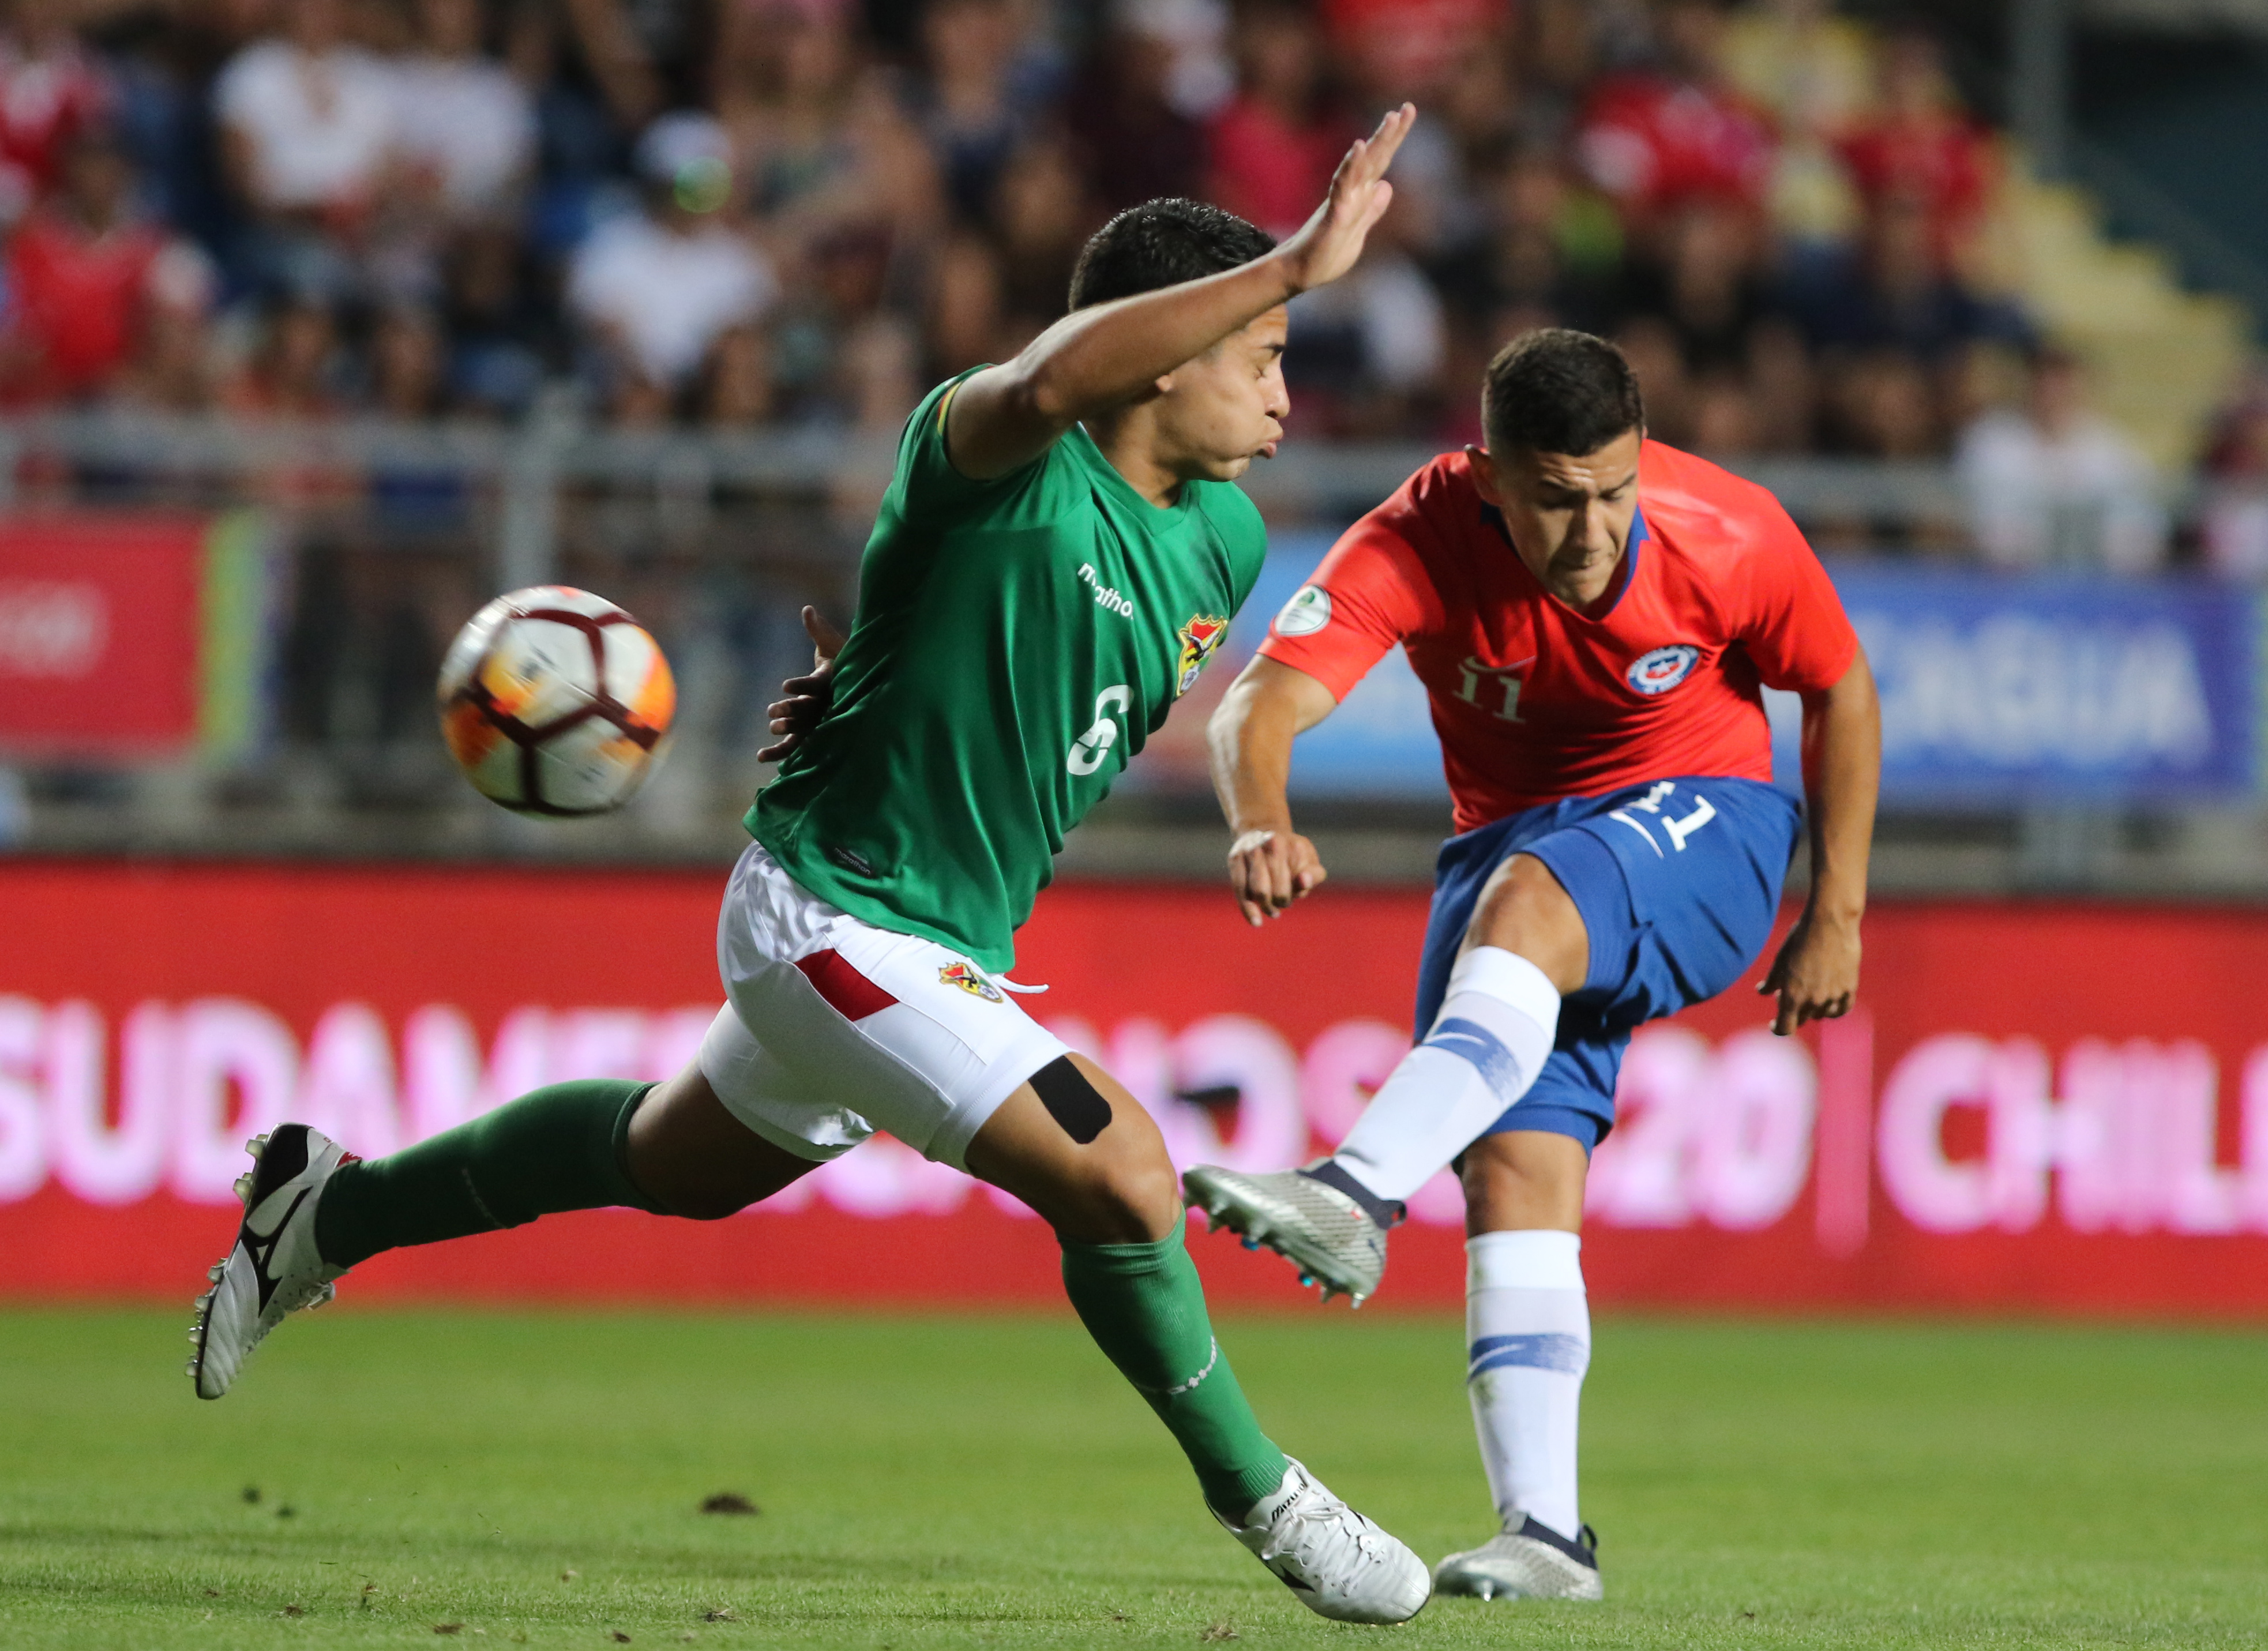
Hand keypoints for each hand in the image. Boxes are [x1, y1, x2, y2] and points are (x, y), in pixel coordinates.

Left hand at [756, 605, 845, 763]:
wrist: (858, 686)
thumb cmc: (843, 662)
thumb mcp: (833, 645)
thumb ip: (819, 630)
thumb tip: (807, 608)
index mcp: (829, 683)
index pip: (814, 685)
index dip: (800, 686)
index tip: (784, 685)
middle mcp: (825, 705)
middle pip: (808, 710)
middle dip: (790, 711)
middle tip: (773, 711)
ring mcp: (818, 721)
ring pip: (802, 732)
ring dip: (786, 733)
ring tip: (772, 729)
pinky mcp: (811, 734)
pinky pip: (796, 746)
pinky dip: (779, 752)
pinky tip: (760, 757)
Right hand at [1227, 827, 1327, 927]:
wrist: (1263, 831)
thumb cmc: (1291, 854)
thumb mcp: (1309, 861)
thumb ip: (1313, 874)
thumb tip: (1304, 881)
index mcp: (1290, 845)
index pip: (1294, 881)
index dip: (1296, 893)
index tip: (1296, 894)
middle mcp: (1268, 844)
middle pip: (1277, 889)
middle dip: (1281, 901)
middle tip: (1283, 902)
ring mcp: (1249, 850)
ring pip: (1258, 892)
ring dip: (1267, 906)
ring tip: (1273, 911)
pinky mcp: (1234, 859)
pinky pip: (1240, 891)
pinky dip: (1248, 910)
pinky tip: (1256, 922)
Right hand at [1274, 103, 1414, 295]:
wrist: (1300, 273)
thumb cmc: (1326, 254)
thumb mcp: (1358, 231)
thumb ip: (1372, 209)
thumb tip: (1385, 186)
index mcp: (1359, 195)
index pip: (1380, 161)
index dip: (1395, 138)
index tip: (1407, 112)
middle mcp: (1351, 192)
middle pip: (1374, 158)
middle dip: (1390, 133)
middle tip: (1408, 108)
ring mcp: (1341, 201)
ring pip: (1360, 166)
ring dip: (1375, 142)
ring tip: (1390, 119)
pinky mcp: (1333, 215)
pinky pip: (1342, 187)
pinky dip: (1351, 167)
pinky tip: (1357, 149)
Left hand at [1757, 908, 1860, 1035]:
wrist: (1830, 922)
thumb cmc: (1800, 938)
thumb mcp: (1779, 960)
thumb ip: (1771, 981)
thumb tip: (1762, 991)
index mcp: (1792, 996)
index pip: (1785, 1028)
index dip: (1777, 1028)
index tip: (1773, 1023)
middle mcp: (1813, 1001)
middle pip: (1802, 1019)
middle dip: (1792, 1011)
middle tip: (1787, 994)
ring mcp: (1833, 996)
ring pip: (1821, 1014)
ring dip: (1812, 1008)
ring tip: (1807, 991)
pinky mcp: (1849, 988)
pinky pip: (1842, 1009)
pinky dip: (1834, 1008)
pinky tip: (1828, 1001)